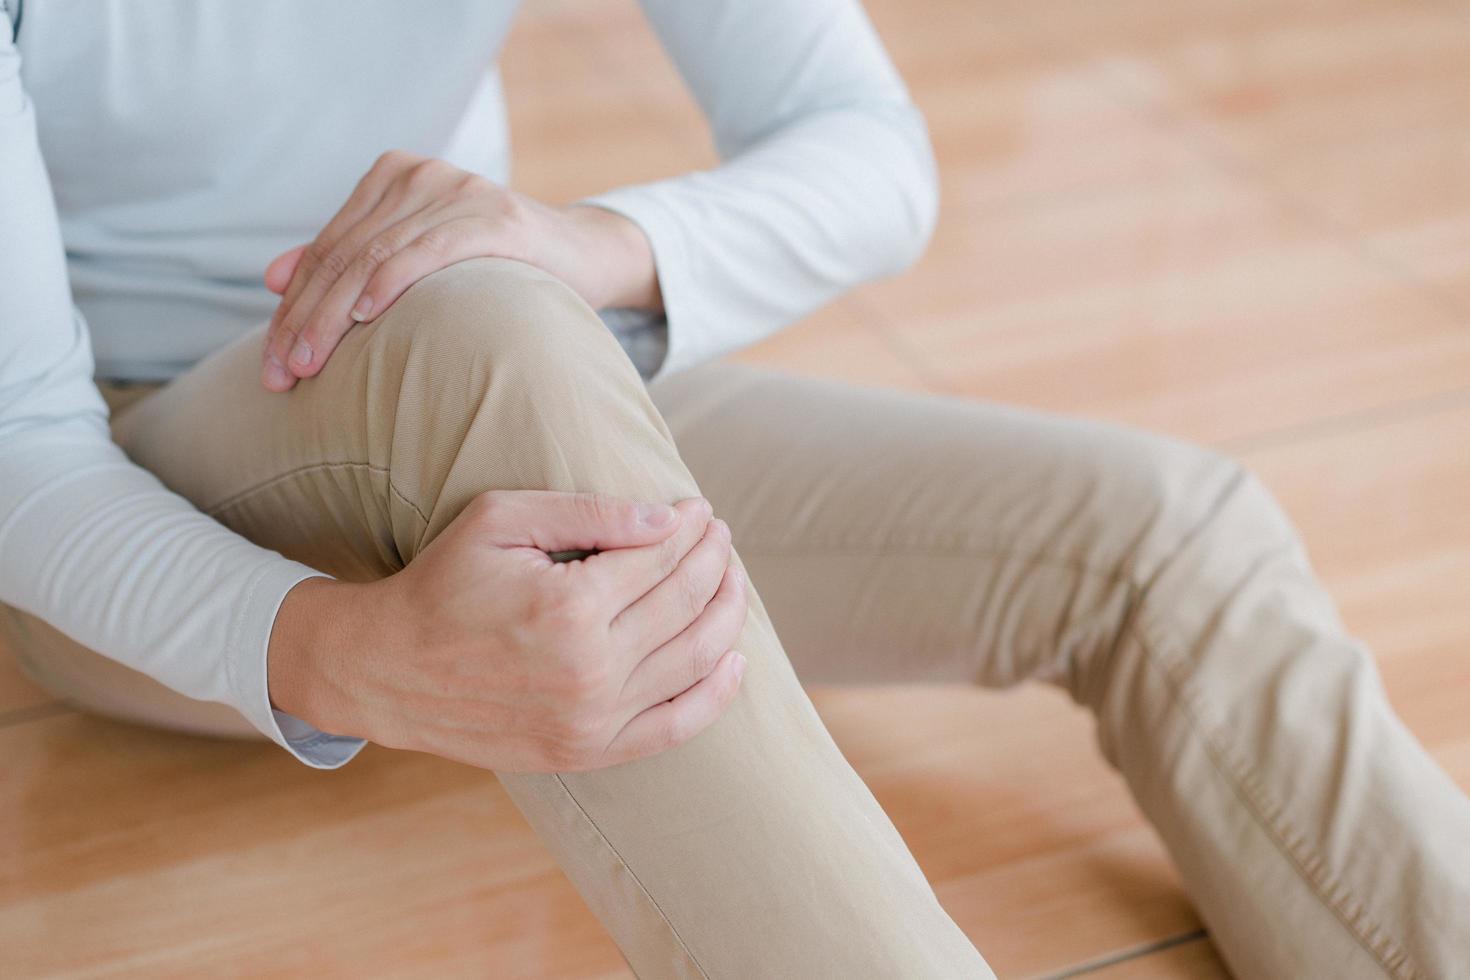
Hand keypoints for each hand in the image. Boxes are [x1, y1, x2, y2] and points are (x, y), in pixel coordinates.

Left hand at [259, 150, 660, 391]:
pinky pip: (428, 251)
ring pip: (373, 258)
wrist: (582, 255)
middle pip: (343, 256)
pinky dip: (390, 284)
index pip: (327, 250)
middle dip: (303, 320)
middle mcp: (419, 175)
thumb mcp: (416, 259)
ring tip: (308, 366)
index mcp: (392, 176)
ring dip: (332, 318)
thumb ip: (352, 262)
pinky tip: (363, 318)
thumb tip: (271, 278)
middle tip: (278, 376)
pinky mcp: (494, 217)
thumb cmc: (496, 266)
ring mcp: (457, 191)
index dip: (292, 308)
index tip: (270, 364)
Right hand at [268, 492, 747, 771]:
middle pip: (687, 603)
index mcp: (569, 606)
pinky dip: (716, 693)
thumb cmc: (443, 583)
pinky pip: (676, 726)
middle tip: (721, 536)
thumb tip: (669, 517)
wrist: (389, 671)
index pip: (661, 558)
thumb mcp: (502, 520)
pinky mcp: (587, 752)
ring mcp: (592, 718)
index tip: (701, 511)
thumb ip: (589, 512)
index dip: (691, 529)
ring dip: (726, 614)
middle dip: (715, 561)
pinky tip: (735, 660)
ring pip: (695, 660)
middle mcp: (590, 668)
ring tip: (731, 580)